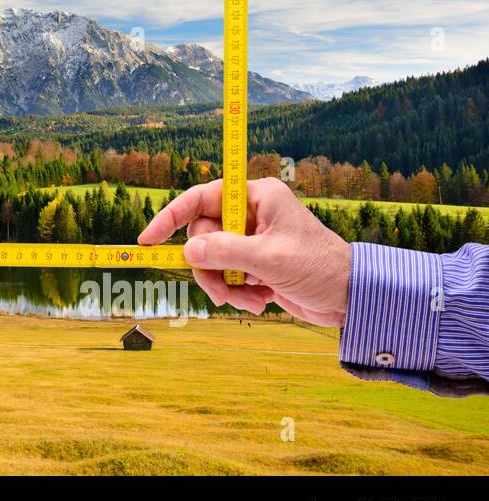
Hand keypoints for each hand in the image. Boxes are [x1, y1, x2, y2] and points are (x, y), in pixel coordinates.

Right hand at [137, 177, 351, 325]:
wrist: (351, 299)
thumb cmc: (320, 268)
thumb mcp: (270, 259)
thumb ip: (226, 252)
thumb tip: (188, 252)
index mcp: (257, 197)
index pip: (201, 199)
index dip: (171, 217)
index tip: (148, 239)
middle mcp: (251, 215)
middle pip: (202, 236)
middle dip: (209, 267)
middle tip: (221, 290)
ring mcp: (252, 241)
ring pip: (211, 260)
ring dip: (223, 284)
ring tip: (246, 300)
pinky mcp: (254, 264)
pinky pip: (225, 276)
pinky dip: (236, 293)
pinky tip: (259, 302)